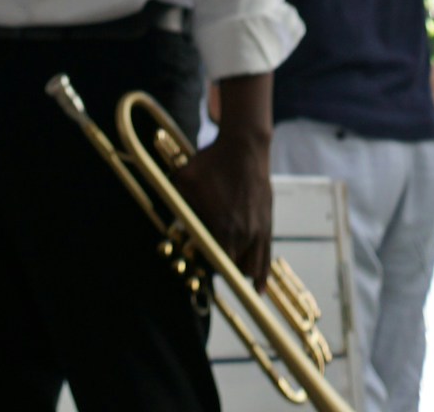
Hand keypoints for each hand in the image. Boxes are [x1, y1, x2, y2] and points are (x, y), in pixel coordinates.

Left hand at [175, 126, 272, 290]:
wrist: (243, 147)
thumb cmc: (211, 162)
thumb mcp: (183, 179)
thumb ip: (176, 201)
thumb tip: (165, 215)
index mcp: (222, 228)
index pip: (216, 264)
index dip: (208, 269)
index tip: (202, 269)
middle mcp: (243, 234)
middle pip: (234, 268)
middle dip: (223, 272)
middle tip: (213, 270)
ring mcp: (258, 230)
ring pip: (252, 268)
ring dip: (242, 275)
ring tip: (236, 287)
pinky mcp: (268, 224)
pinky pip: (267, 257)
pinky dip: (262, 273)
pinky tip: (259, 287)